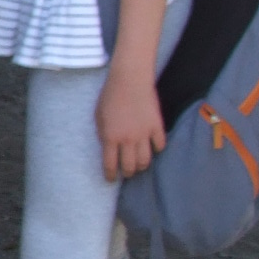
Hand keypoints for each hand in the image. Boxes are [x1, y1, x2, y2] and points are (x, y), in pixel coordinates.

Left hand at [96, 65, 165, 182]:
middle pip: (130, 167)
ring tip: (138, 164)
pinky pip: (159, 146)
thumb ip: (102, 134)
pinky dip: (156, 150)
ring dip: (141, 166)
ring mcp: (144, 134)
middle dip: (128, 173)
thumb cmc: (110, 95)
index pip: (110, 165)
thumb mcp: (98, 116)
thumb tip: (108, 148)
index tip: (110, 179)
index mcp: (110, 137)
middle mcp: (127, 139)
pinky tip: (152, 148)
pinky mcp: (157, 126)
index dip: (110, 175)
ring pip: (146, 161)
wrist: (130, 79)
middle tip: (126, 173)